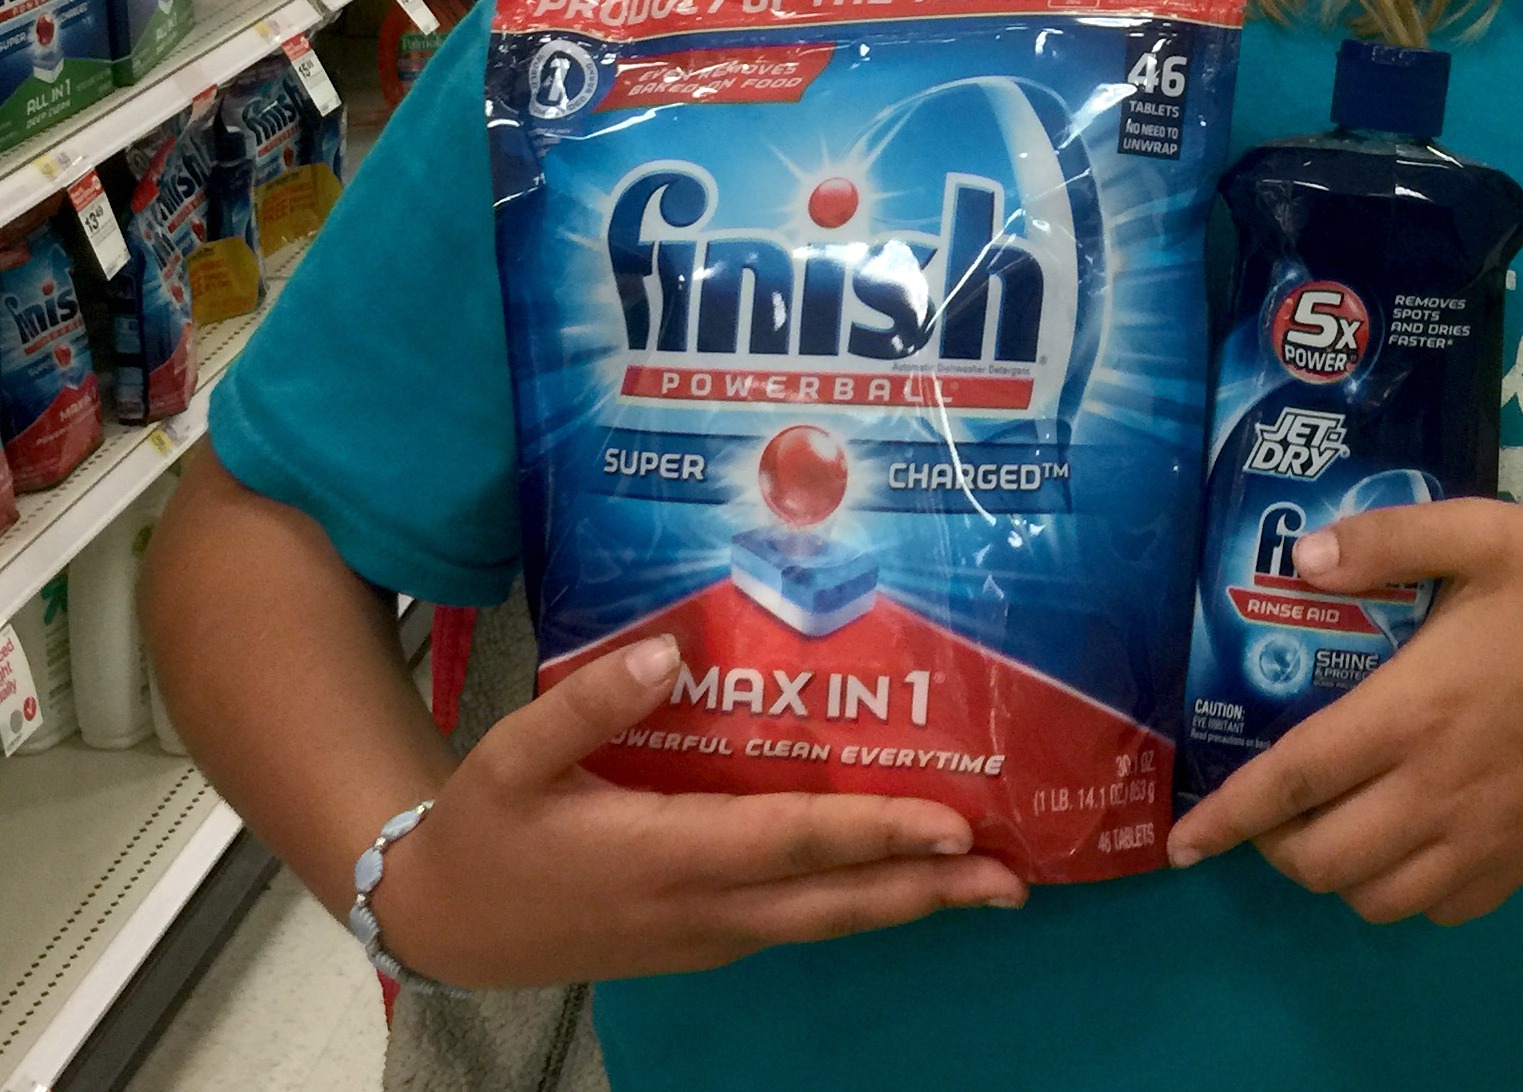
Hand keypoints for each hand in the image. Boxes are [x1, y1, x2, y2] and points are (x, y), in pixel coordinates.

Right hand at [379, 638, 1026, 985]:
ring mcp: (708, 934)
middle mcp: (703, 909)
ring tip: (986, 879)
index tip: (954, 821)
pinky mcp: (704, 937)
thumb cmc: (487, 828)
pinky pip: (798, 920)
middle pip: (836, 902)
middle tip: (1016, 875)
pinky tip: (897, 874)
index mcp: (665, 857)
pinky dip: (859, 899)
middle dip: (930, 888)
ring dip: (907, 900)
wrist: (444, 922)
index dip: (878, 832)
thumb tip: (672, 647)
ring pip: (825, 920)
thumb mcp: (514, 755)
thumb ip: (592, 701)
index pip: (794, 844)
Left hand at [1164, 499, 1522, 926]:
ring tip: (1331, 822)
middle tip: (1272, 802)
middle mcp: (1440, 790)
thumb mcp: (1478, 533)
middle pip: (1322, 858)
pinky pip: (1439, 908)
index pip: (1296, 781)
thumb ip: (1383, 540)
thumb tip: (1297, 559)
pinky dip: (1402, 891)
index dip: (1230, 817)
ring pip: (1376, 898)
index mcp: (1415, 710)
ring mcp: (1486, 836)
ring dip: (1334, 872)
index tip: (1182, 842)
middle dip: (1275, 844)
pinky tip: (1405, 839)